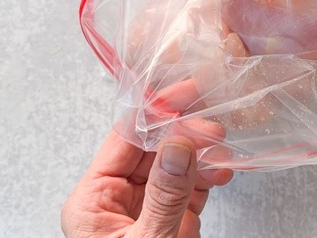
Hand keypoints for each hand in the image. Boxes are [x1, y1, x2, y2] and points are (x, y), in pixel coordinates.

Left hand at [61, 123, 232, 237]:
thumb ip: (164, 197)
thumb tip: (178, 148)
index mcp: (94, 201)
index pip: (124, 139)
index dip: (155, 113)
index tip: (184, 94)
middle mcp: (118, 200)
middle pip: (152, 147)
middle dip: (186, 132)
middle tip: (213, 127)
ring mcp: (147, 209)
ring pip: (175, 164)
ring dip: (202, 154)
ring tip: (222, 150)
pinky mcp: (172, 220)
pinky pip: (191, 186)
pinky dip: (210, 175)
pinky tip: (222, 170)